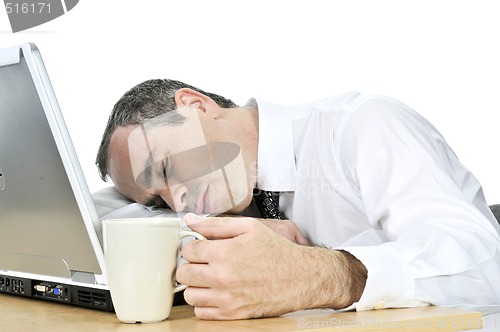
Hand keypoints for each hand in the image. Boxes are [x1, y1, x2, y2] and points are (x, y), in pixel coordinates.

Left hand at [176, 214, 366, 319]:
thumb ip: (217, 224)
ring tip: (210, 278)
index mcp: (225, 252)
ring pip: (189, 294)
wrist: (300, 277)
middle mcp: (223, 276)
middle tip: (203, 263)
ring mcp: (226, 298)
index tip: (201, 248)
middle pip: (184, 273)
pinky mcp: (232, 314)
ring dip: (196, 286)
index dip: (193, 247)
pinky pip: (201, 312)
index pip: (188, 251)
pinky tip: (216, 292)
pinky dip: (205, 303)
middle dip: (191, 265)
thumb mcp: (250, 227)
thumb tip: (190, 221)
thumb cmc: (277, 252)